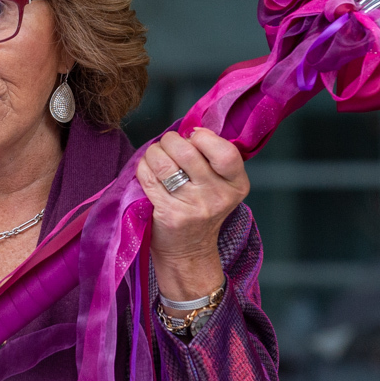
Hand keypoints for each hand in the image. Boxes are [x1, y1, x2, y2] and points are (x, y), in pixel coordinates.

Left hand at [135, 127, 248, 307]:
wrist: (188, 252)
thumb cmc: (201, 209)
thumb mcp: (220, 186)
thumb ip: (211, 157)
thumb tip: (189, 128)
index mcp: (236, 185)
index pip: (224, 152)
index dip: (203, 137)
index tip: (193, 137)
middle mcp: (217, 196)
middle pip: (186, 151)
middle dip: (170, 141)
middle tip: (168, 145)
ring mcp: (193, 207)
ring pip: (163, 162)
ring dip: (153, 153)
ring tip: (155, 158)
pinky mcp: (168, 214)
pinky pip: (148, 177)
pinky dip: (143, 168)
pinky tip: (147, 172)